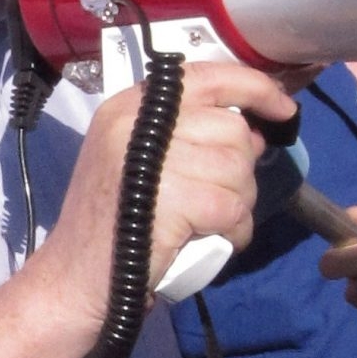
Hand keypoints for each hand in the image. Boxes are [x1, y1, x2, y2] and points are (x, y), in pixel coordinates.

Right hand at [34, 61, 295, 335]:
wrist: (73, 282)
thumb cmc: (114, 225)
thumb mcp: (143, 162)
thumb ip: (191, 136)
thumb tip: (255, 130)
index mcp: (130, 105)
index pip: (208, 75)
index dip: (255, 87)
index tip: (283, 107)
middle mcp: (136, 120)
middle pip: (232, 127)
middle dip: (241, 168)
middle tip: (216, 198)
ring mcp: (151, 157)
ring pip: (238, 169)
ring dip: (237, 204)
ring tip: (208, 223)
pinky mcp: (168, 199)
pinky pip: (232, 207)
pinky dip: (233, 231)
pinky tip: (210, 240)